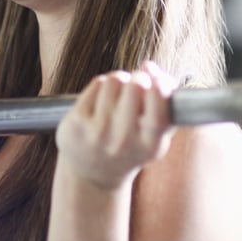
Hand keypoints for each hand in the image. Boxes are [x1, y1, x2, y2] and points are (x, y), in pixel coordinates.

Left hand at [55, 61, 175, 190]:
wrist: (92, 174)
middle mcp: (123, 142)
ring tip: (118, 96)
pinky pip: (97, 84)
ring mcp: (97, 133)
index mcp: (149, 146)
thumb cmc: (132, 145)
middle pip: (135, 87)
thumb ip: (165, 100)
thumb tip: (149, 66)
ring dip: (118, 81)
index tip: (155, 80)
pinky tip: (102, 100)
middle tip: (137, 85)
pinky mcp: (77, 122)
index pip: (158, 113)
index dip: (159, 89)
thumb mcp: (155, 133)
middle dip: (138, 79)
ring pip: (114, 81)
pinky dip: (102, 85)